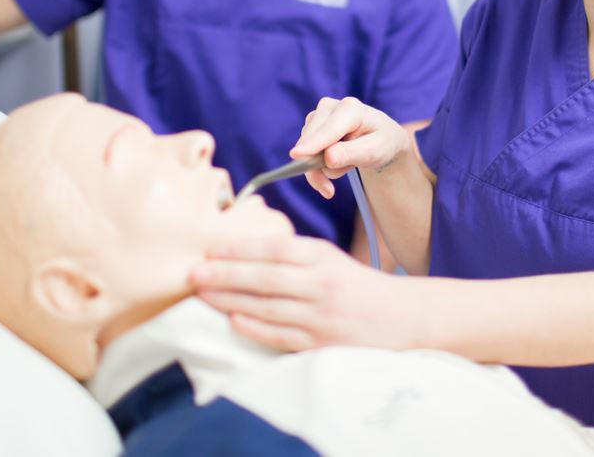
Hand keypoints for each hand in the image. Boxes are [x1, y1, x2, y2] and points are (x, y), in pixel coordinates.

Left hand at [190, 235, 421, 351]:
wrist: (401, 319)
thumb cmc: (356, 286)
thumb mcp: (329, 259)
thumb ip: (293, 255)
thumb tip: (242, 250)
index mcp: (322, 257)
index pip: (275, 248)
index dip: (240, 248)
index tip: (211, 248)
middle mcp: (320, 284)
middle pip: (265, 277)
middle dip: (225, 274)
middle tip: (192, 272)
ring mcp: (320, 316)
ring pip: (267, 306)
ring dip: (230, 300)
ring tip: (202, 294)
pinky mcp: (320, 344)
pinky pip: (280, 335)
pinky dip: (254, 327)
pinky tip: (232, 320)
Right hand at [293, 97, 409, 199]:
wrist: (380, 138)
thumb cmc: (381, 142)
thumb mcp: (375, 152)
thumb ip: (351, 154)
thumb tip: (328, 158)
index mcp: (350, 108)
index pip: (329, 130)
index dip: (313, 144)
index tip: (296, 155)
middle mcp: (329, 106)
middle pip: (312, 141)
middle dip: (319, 168)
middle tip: (330, 191)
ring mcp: (318, 115)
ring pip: (305, 149)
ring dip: (320, 169)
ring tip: (347, 167)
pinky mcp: (311, 126)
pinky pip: (304, 152)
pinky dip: (316, 167)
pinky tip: (336, 166)